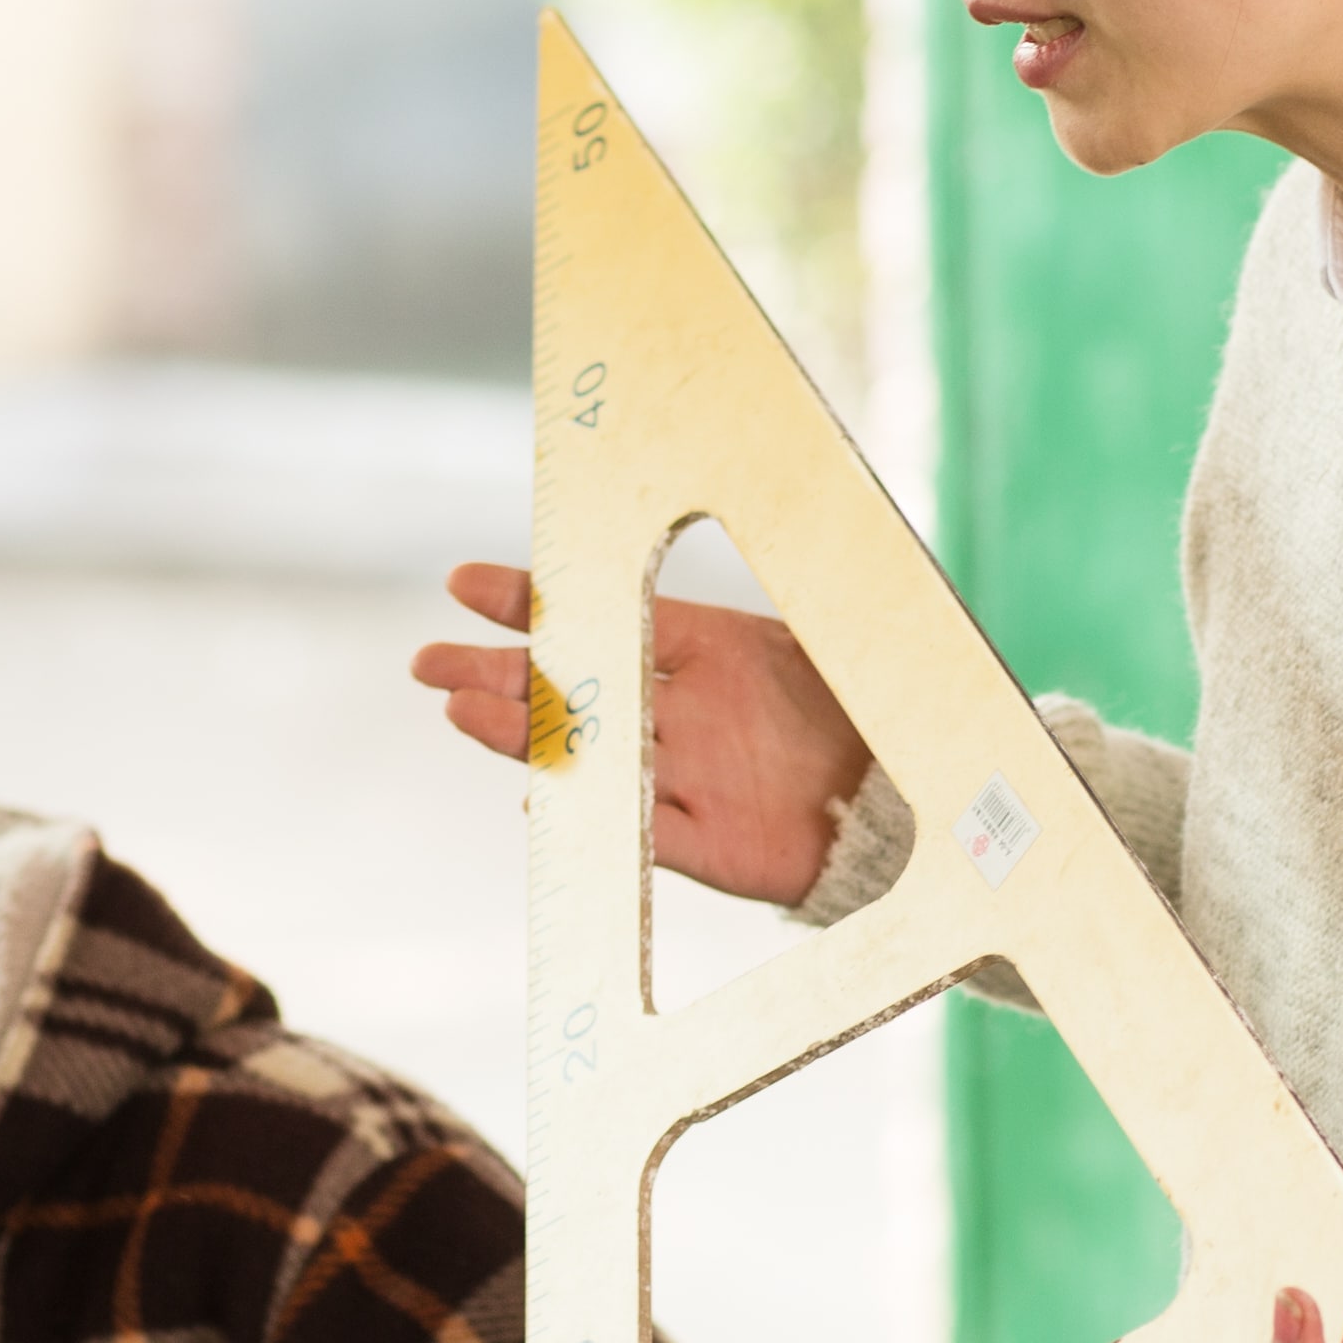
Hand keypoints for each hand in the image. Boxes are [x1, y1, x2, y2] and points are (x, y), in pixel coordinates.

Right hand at [411, 565, 870, 906]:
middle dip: (498, 673)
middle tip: (428, 663)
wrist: (914, 799)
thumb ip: (787, 577)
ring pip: (591, 754)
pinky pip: (642, 830)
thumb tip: (763, 498)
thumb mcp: (826, 631)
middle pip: (575, 691)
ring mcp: (691, 777)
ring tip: (461, 712)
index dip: (532, 603)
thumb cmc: (874, 702)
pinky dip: (595, 815)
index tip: (463, 584)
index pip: (603, 617)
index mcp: (707, 650)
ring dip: (525, 735)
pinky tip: (535, 795)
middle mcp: (684, 714)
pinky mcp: (712, 843)